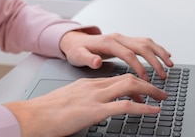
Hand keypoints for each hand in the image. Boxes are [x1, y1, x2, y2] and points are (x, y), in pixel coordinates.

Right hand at [4, 73, 166, 136]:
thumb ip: (83, 101)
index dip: (135, 84)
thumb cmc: (46, 113)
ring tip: (162, 99)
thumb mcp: (69, 102)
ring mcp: (95, 97)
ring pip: (129, 85)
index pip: (117, 79)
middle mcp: (93, 86)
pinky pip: (125, 105)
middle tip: (161, 92)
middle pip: (128, 77)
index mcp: (88, 84)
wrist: (33, 116)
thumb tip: (93, 110)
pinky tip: (153, 110)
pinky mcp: (94, 110)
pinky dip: (143, 107)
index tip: (144, 93)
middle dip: (148, 83)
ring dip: (150, 91)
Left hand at [59, 31, 173, 79]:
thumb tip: (97, 61)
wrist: (75, 40)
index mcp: (108, 42)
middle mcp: (118, 38)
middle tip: (163, 75)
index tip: (146, 79)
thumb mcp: (77, 56)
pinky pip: (145, 42)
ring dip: (159, 53)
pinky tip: (165, 55)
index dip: (138, 66)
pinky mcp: (126, 40)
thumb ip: (87, 59)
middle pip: (141, 46)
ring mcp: (123, 38)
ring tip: (170, 64)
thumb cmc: (77, 50)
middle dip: (154, 61)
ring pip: (146, 42)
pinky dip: (157, 49)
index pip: (128, 54)